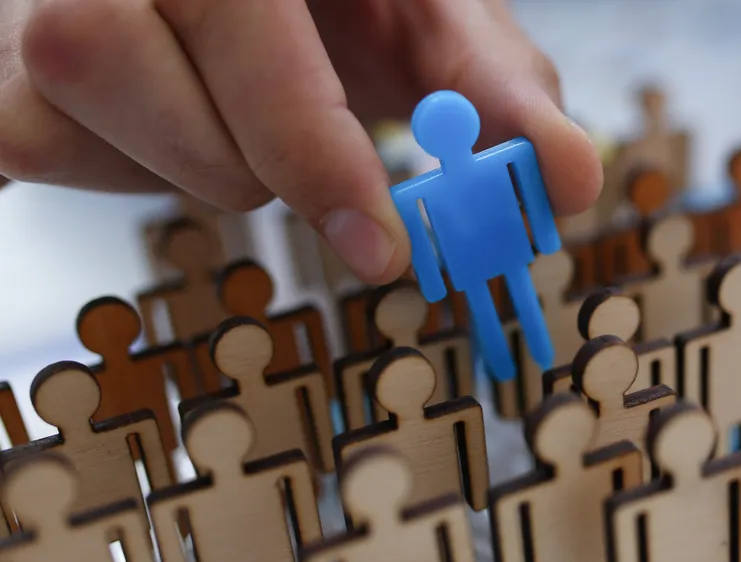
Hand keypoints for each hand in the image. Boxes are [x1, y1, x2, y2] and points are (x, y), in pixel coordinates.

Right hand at [0, 0, 601, 282]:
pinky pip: (20, 143)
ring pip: (61, 114)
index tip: (381, 245)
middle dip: (244, 157)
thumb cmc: (342, 7)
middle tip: (307, 158)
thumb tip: (571, 179)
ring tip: (230, 118)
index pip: (236, 18)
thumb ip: (498, 95)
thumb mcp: (431, 24)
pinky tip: (162, 127)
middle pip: (112, 60)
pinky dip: (113, 166)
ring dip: (180, 161)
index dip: (308, 143)